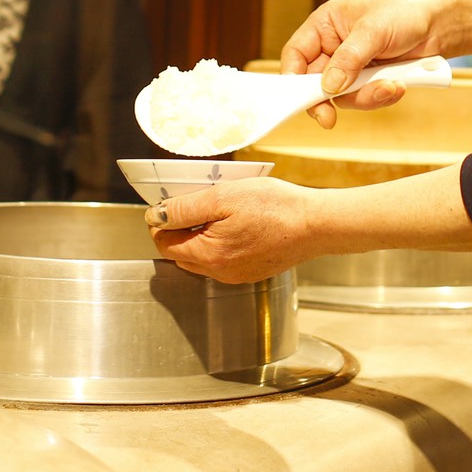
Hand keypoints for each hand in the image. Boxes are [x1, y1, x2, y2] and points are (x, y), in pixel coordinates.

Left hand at [145, 178, 328, 283]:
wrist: (315, 224)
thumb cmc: (275, 207)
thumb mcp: (223, 197)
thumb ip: (185, 208)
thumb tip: (156, 216)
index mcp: (208, 255)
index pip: (164, 243)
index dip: (162, 221)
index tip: (171, 202)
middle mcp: (219, 272)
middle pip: (181, 252)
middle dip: (180, 229)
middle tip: (196, 203)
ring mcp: (236, 275)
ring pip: (201, 257)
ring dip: (200, 236)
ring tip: (219, 211)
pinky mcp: (251, 271)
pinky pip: (222, 260)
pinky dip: (219, 243)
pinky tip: (236, 223)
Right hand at [280, 0, 443, 126]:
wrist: (440, 25)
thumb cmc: (404, 13)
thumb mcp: (373, 30)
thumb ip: (349, 58)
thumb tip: (328, 86)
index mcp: (325, 26)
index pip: (296, 54)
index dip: (292, 77)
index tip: (299, 98)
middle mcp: (333, 48)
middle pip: (313, 83)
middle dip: (327, 99)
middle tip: (328, 118)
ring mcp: (350, 67)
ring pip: (340, 96)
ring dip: (364, 96)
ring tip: (390, 86)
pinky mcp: (368, 81)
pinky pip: (363, 99)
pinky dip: (380, 96)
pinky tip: (398, 85)